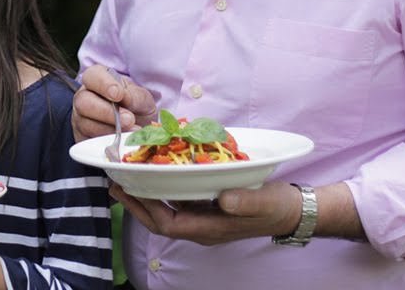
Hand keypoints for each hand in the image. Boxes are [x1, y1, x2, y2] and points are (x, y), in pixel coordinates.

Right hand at [72, 64, 157, 141]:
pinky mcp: (83, 138)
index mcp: (98, 80)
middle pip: (83, 102)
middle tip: (128, 119)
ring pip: (86, 124)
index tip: (118, 95)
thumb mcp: (141, 98)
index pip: (92, 76)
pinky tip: (123, 142)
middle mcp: (84, 97)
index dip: (104, 84)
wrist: (137, 129)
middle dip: (106, 112)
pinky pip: (89, 141)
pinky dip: (108, 143)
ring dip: (110, 130)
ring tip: (131, 132)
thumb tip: (124, 98)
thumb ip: (134, 96)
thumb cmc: (136, 107)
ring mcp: (81, 119)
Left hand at [111, 181, 301, 245]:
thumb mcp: (263, 201)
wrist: (291, 211)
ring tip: (125, 179)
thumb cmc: (276, 207)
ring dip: (145, 197)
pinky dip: (163, 190)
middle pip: (159, 220)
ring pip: (166, 211)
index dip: (144, 208)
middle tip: (113, 182)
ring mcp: (203, 219)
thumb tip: (223, 198)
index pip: (167, 224)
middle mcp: (201, 227)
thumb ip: (243, 201)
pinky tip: (155, 175)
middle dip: (135, 203)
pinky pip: (177, 203)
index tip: (126, 189)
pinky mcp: (207, 209)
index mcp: (209, 229)